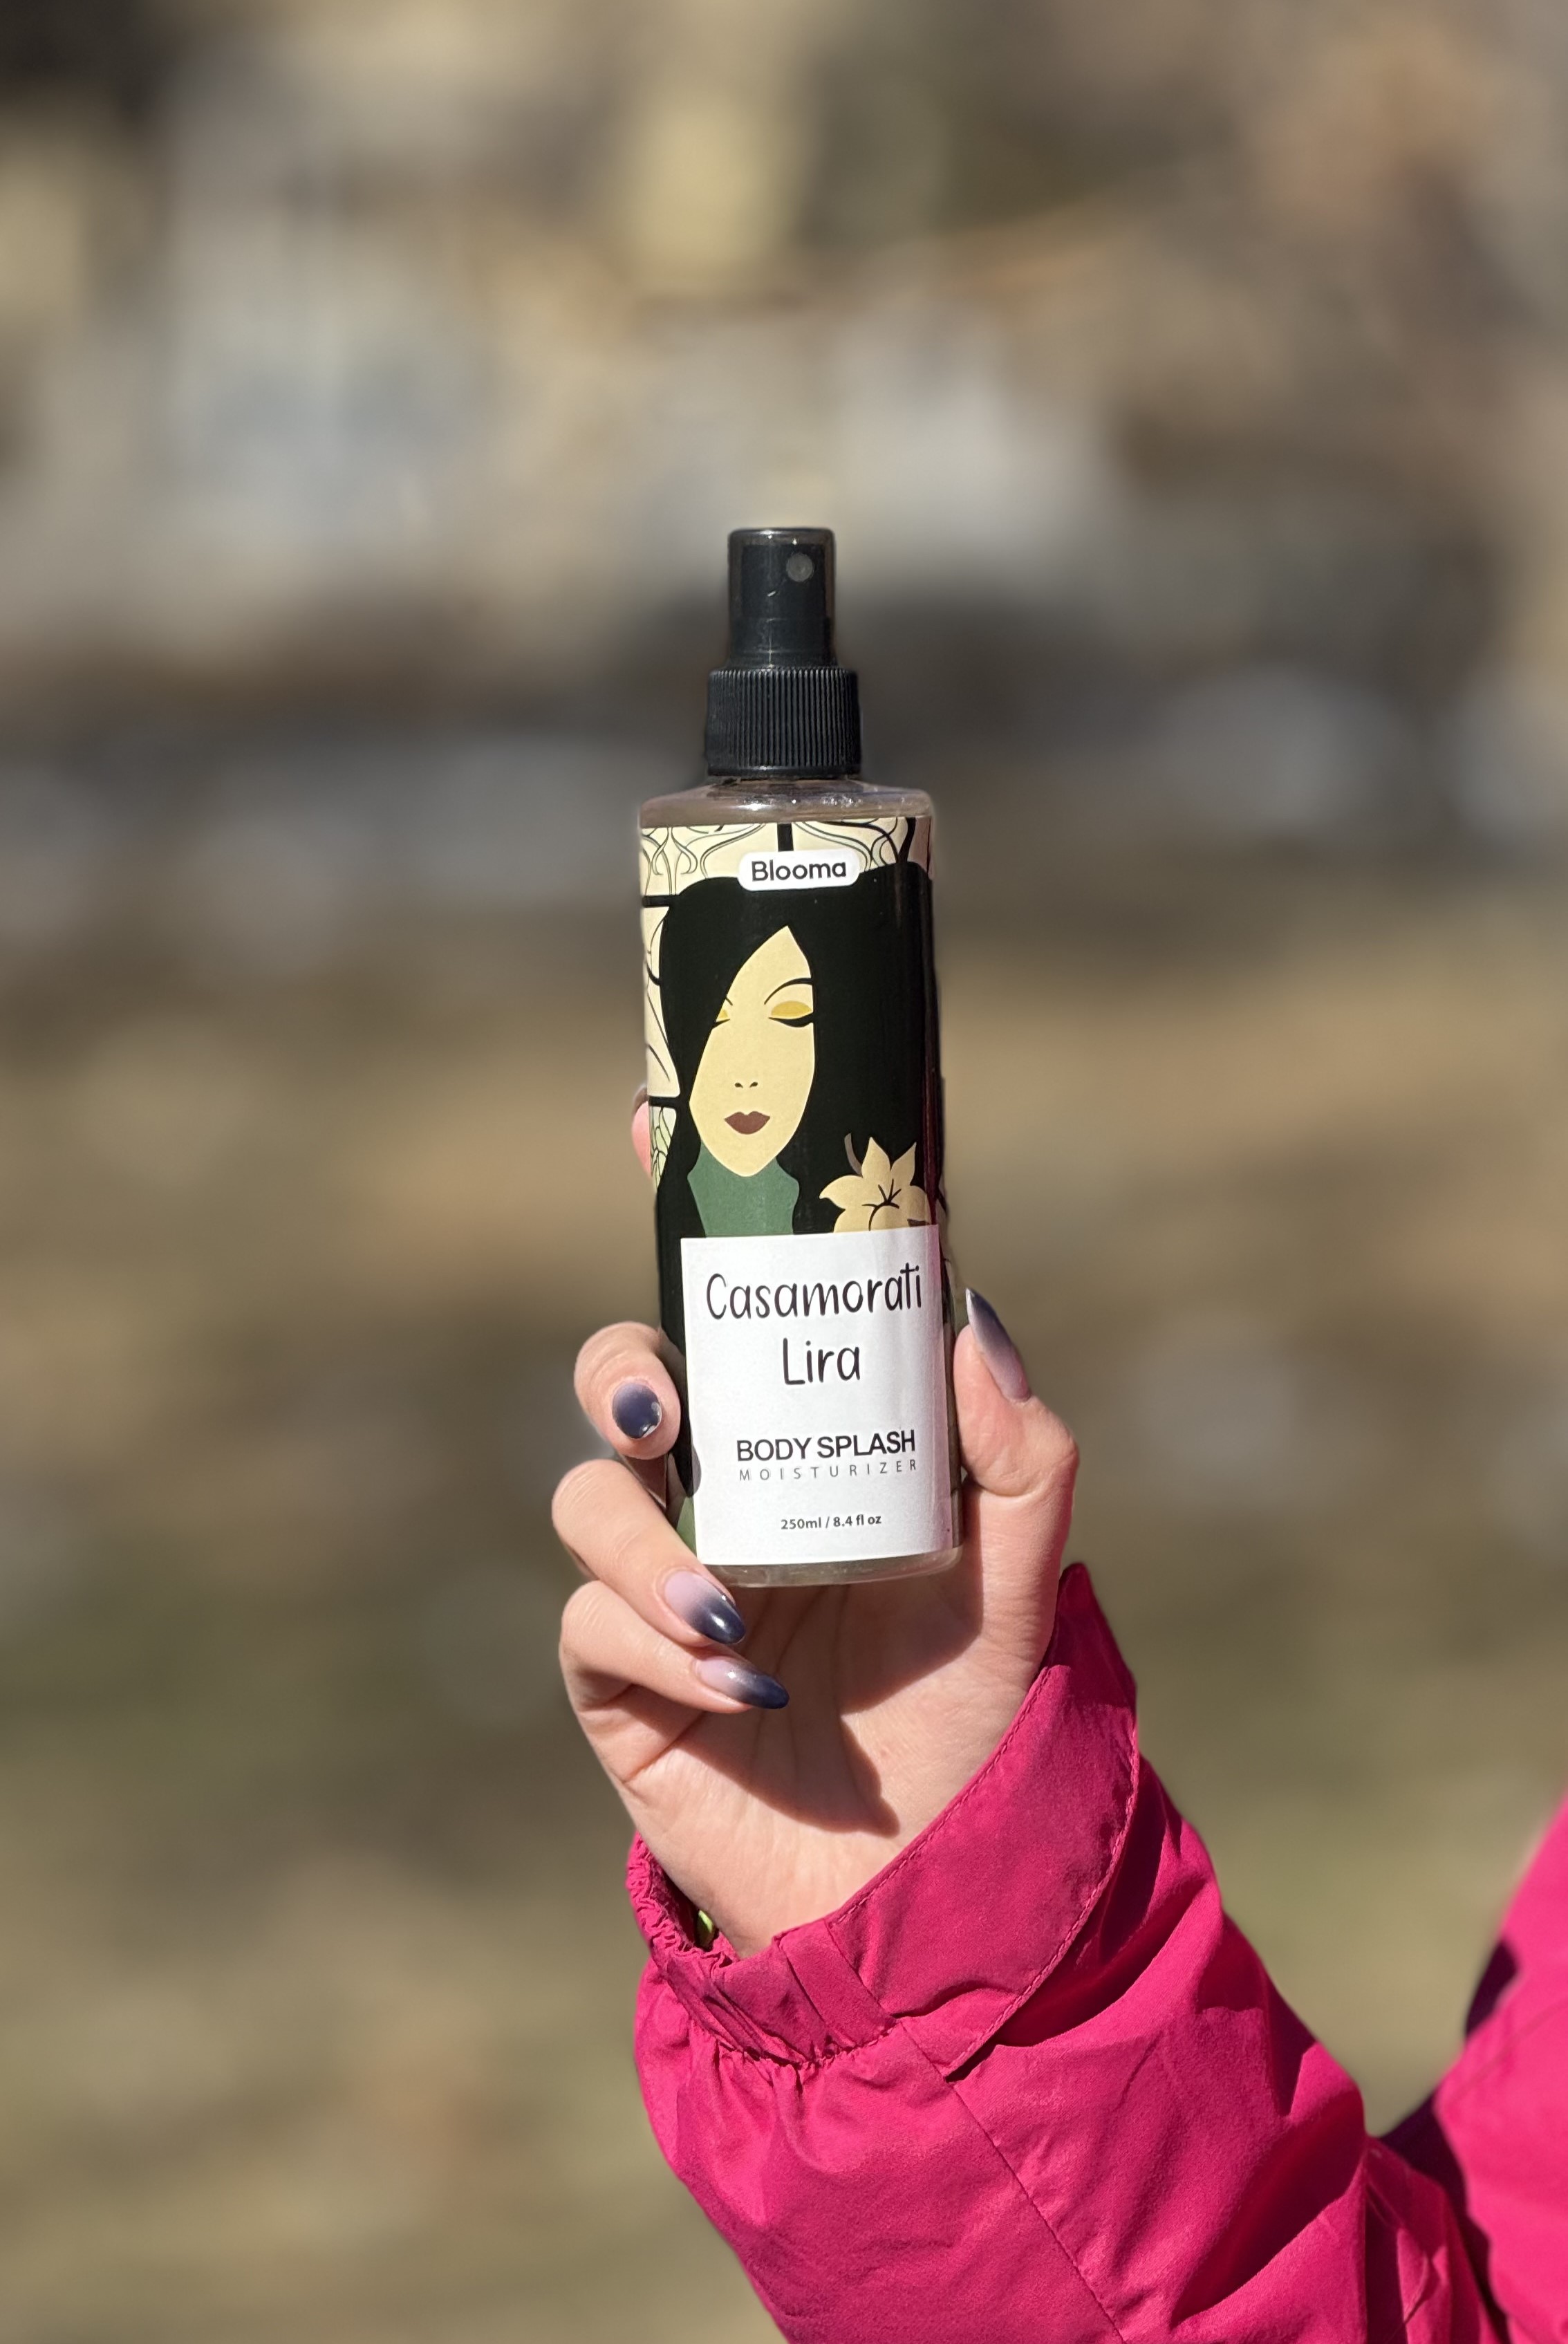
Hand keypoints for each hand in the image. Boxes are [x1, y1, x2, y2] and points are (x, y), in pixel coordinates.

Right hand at [552, 1109, 1077, 1956]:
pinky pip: (590, 1623)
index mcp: (804, 1442)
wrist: (930, 1880)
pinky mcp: (617, 1676)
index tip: (650, 1121)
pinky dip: (657, 1643)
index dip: (690, 1213)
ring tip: (728, 1606)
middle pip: (626, 1375)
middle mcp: (721, 1492)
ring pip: (587, 1498)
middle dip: (622, 1365)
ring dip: (643, 1538)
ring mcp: (660, 1581)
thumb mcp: (1023, 1572)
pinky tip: (746, 1690)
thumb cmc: (974, 1710)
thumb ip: (1018, 1445)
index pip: (739, 1310)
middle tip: (662, 1399)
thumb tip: (967, 1309)